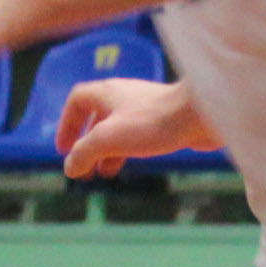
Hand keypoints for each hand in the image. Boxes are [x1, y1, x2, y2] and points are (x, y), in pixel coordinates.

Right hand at [55, 78, 213, 180]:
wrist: (200, 115)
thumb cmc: (152, 122)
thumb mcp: (107, 139)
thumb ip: (83, 153)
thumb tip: (71, 167)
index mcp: (107, 93)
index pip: (77, 100)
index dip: (67, 124)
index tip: (64, 148)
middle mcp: (125, 97)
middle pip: (97, 117)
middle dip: (88, 143)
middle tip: (84, 167)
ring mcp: (146, 108)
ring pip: (119, 128)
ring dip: (108, 151)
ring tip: (105, 173)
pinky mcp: (165, 120)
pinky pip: (139, 135)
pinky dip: (129, 150)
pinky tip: (132, 164)